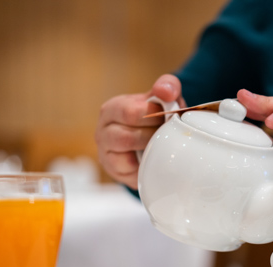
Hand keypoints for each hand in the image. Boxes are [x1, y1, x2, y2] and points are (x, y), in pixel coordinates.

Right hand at [95, 74, 185, 189]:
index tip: (169, 118)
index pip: (131, 113)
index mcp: (112, 109)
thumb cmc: (154, 118)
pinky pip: (129, 173)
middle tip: (167, 134)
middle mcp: (103, 131)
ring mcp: (105, 153)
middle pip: (127, 138)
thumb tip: (165, 92)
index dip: (155, 117)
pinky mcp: (114, 171)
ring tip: (161, 145)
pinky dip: (143, 168)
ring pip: (126, 159)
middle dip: (153, 137)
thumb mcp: (163, 98)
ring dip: (148, 152)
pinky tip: (152, 160)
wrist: (149, 140)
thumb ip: (167, 86)